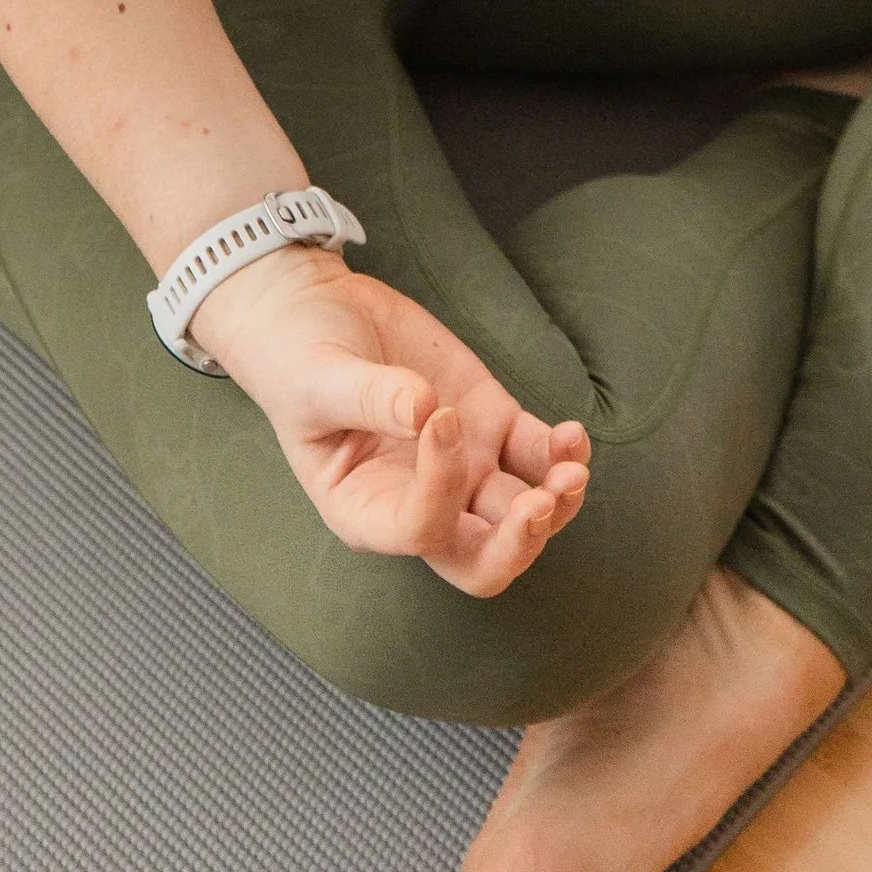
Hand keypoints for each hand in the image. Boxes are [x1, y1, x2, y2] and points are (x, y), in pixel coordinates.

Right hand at [187, 244, 591, 594]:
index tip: (438, 415)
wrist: (316, 310)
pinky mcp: (487, 423)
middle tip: (540, 503)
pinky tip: (571, 434)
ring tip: (569, 464)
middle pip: (480, 561)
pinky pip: (535, 456)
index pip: (420, 529)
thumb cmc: (299, 356)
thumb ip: (366, 396)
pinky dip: (560, 453)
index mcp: (366, 509)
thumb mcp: (316, 378)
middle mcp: (419, 501)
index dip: (441, 486)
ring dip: (556, 502)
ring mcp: (460, 466)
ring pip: (521, 516)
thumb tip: (422, 411)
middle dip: (518, 544)